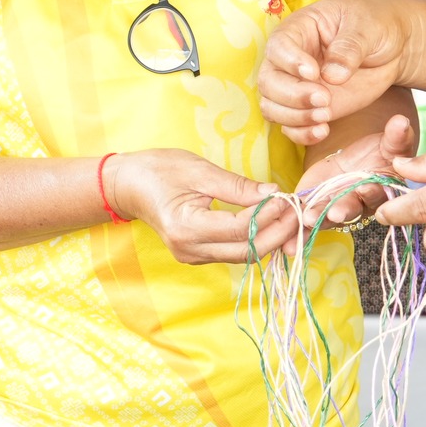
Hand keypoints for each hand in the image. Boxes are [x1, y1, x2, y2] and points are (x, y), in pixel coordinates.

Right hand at [105, 149, 291, 263]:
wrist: (127, 185)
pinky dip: (255, 240)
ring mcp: (193, 256)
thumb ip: (237, 186)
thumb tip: (273, 195)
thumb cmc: (159, 170)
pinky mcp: (198, 254)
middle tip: (298, 211)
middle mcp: (189, 250)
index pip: (239, 229)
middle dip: (277, 233)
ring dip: (270, 238)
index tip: (288, 198)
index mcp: (186, 227)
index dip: (268, 216)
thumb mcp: (199, 170)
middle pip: (245, 251)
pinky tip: (271, 223)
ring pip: (242, 256)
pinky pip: (233, 253)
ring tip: (290, 216)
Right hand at [258, 0, 411, 146]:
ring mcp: (296, 85)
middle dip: (293, 95)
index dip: (290, 61)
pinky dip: (301, 133)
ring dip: (294, 117)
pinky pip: (290, 125)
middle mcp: (289, 58)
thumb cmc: (374, 26)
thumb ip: (350, 47)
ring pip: (272, 106)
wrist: (389, 49)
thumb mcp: (368, 27)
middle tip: (324, 99)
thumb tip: (332, 75)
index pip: (279, 45)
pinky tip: (322, 131)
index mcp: (299, 29)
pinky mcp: (307, 107)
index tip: (314, 73)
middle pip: (269, 80)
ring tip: (326, 116)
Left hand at [294, 114, 416, 229]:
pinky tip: (286, 245)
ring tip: (306, 221)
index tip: (367, 187)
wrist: (356, 163)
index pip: (377, 192)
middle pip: (350, 208)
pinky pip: (304, 221)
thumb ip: (395, 137)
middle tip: (334, 213)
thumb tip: (401, 121)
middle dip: (342, 210)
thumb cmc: (379, 154)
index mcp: (380, 190)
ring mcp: (335, 209)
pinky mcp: (315, 208)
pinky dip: (295, 230)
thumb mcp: (389, 144)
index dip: (372, 191)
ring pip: (325, 217)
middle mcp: (358, 205)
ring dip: (316, 221)